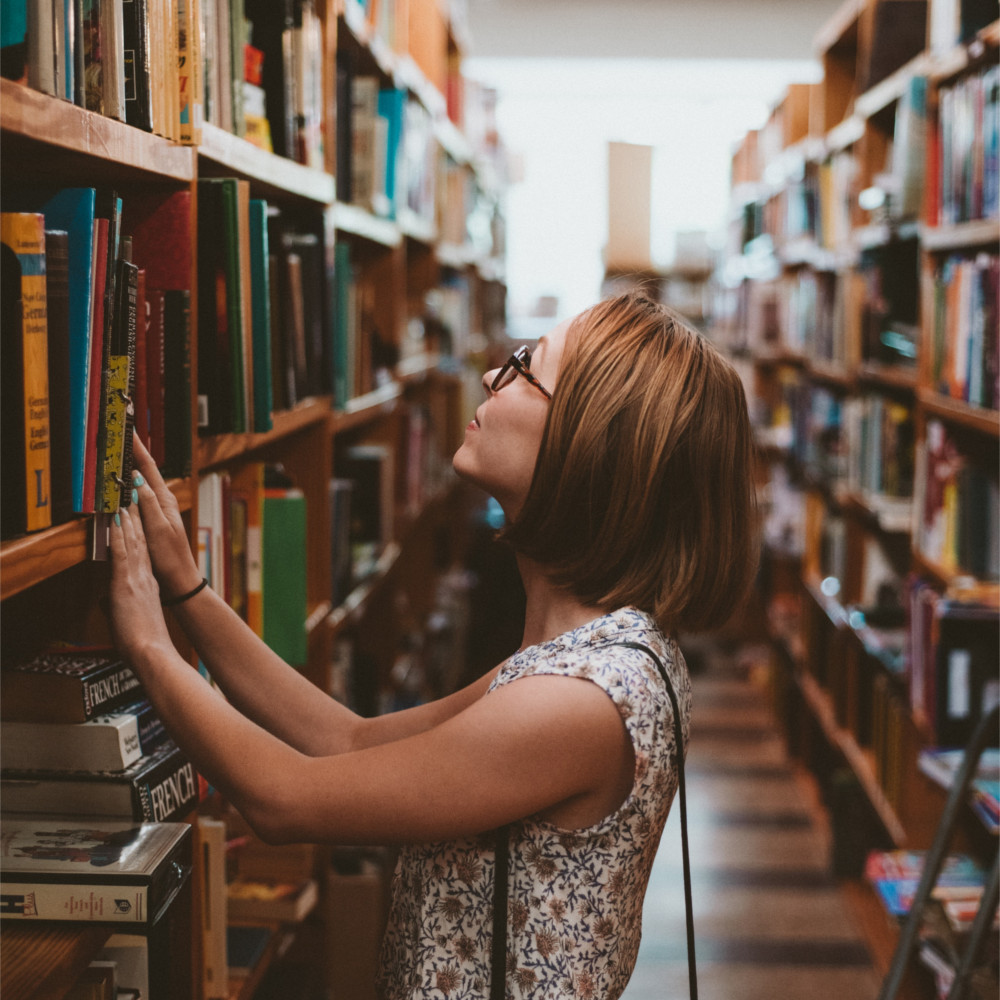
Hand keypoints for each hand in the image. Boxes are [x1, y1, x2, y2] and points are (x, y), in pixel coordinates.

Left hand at [108, 504, 174, 666]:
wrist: (152, 652)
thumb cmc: (144, 644)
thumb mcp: (131, 620)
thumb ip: (118, 607)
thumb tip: (106, 604)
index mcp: (148, 586)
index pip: (142, 554)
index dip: (139, 534)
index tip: (135, 517)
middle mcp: (144, 577)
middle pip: (140, 542)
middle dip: (136, 519)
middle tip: (133, 498)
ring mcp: (136, 578)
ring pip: (133, 541)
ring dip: (129, 519)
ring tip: (126, 500)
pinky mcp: (126, 583)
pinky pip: (122, 552)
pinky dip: (120, 534)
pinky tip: (118, 519)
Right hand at [130, 434, 201, 599]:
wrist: (179, 580)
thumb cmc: (170, 557)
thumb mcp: (158, 529)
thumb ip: (148, 504)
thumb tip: (136, 479)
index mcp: (165, 500)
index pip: (149, 468)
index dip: (137, 448)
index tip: (128, 429)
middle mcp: (163, 501)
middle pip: (145, 470)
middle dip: (133, 451)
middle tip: (120, 433)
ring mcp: (158, 510)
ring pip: (141, 482)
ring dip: (131, 466)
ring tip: (118, 450)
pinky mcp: (152, 519)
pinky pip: (138, 496)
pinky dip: (129, 485)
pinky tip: (122, 483)